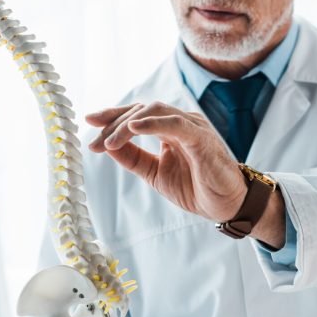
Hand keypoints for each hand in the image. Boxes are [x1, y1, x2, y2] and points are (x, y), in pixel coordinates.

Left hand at [86, 102, 246, 221]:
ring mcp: (192, 127)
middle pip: (141, 110)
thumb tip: (107, 146)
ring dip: (127, 125)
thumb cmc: (198, 188)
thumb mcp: (156, 174)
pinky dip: (153, 122)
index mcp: (170, 129)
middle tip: (95, 142)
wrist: (228, 206)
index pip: (136, 115)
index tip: (89, 124)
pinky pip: (175, 124)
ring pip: (154, 112)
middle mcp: (180, 122)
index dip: (111, 118)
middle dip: (113, 123)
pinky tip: (134, 128)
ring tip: (109, 142)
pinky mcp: (201, 138)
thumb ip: (134, 159)